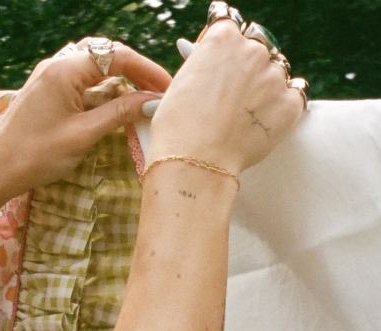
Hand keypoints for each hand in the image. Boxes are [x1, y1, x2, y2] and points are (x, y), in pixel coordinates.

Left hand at [0, 38, 171, 194]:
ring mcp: (52, 77)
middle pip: (106, 54)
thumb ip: (120, 113)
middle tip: (159, 90)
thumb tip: (153, 101)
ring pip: (95, 66)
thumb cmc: (38, 154)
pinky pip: (84, 80)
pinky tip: (118, 102)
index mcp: (65, 70)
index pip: (116, 56)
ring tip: (144, 94)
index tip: (168, 87)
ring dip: (121, 77)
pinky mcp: (50, 90)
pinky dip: (105, 88)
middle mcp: (57, 65)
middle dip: (136, 69)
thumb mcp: (84, 134)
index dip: (147, 69)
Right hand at [148, 20, 302, 175]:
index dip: (224, 48)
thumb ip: (203, 69)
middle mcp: (252, 50)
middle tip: (234, 94)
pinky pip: (295, 97)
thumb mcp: (181, 85)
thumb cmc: (178, 128)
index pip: (231, 27)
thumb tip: (209, 73)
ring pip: (277, 73)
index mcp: (222, 38)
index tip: (221, 63)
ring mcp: (274, 77)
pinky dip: (283, 107)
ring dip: (265, 88)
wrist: (195, 161)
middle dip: (247, 68)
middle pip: (258, 49)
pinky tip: (264, 121)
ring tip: (246, 115)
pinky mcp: (290, 105)